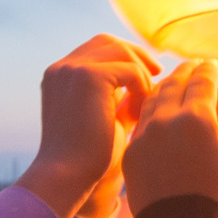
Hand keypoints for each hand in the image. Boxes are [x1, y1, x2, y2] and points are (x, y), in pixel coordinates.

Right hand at [16, 35, 160, 217]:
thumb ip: (116, 99)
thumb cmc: (86, 158)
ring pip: (121, 51)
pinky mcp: (88, 77)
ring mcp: (72, 69)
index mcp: (59, 76)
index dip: (124, 57)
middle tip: (158, 71)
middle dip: (136, 54)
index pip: (96, 50)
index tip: (147, 73)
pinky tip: (140, 113)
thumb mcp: (102, 118)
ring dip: (141, 73)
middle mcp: (61, 67)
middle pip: (108, 42)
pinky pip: (130, 70)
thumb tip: (143, 85)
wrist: (66, 176)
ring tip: (147, 102)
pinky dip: (142, 87)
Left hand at [122, 59, 217, 212]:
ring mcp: (145, 134)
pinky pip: (141, 118)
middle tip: (195, 66)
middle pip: (175, 82)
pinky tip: (158, 107)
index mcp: (198, 118)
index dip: (208, 70)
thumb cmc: (215, 192)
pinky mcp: (131, 148)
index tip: (212, 65)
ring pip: (154, 97)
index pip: (202, 80)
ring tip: (176, 83)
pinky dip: (151, 107)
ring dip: (166, 85)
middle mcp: (168, 120)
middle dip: (186, 71)